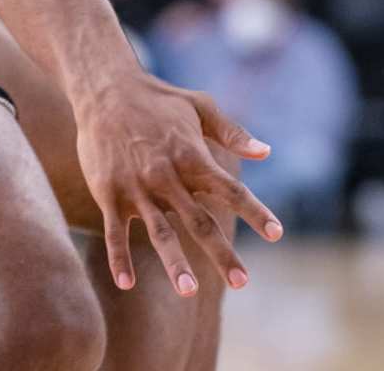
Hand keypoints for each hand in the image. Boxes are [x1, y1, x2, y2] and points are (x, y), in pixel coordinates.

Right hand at [72, 71, 282, 295]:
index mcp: (195, 157)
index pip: (232, 191)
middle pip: (200, 222)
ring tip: (189, 293)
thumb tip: (266, 152)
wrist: (106, 91)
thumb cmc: (160, 99)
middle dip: (222, 254)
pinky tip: (127, 285)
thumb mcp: (202, 107)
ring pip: (160, 234)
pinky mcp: (109, 195)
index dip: (256, 212)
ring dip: (175, 264)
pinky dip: (119, 259)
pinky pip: (115, 234)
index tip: (277, 233)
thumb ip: (233, 133)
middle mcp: (168, 177)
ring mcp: (137, 189)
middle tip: (242, 282)